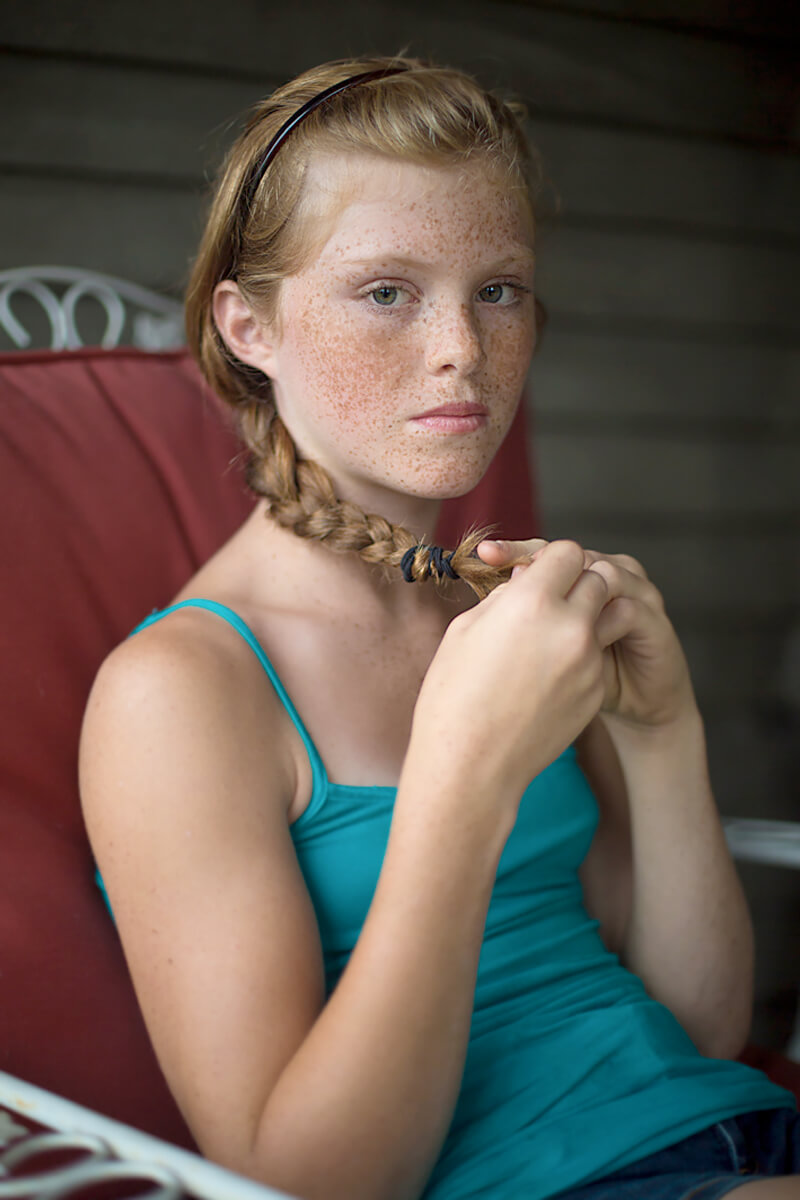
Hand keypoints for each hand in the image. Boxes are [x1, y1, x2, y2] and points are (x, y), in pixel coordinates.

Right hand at [410, 540, 609, 799]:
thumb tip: (526, 579)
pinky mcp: (595, 690)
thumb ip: (505, 596)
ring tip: (558, 631)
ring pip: (609, 615)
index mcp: (531, 601)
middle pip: (598, 578)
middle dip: (579, 581)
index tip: (541, 571)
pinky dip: (582, 654)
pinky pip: (598, 655)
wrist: (470, 764)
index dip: (553, 558)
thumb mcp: (465, 630)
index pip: (567, 551)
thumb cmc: (453, 694)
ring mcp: (588, 660)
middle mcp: (569, 626)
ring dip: (590, 614)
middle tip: (555, 596)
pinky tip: (549, 674)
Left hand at [478, 539, 696, 731]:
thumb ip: (527, 619)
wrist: (634, 707)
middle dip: (541, 561)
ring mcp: (635, 593)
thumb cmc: (583, 675)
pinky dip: (604, 617)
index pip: (544, 552)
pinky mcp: (655, 620)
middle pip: (575, 553)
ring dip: (576, 587)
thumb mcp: (546, 647)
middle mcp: (608, 575)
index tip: (483, 554)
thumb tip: (494, 591)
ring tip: (545, 607)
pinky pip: (629, 607)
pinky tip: (580, 635)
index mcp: (579, 577)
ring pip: (605, 570)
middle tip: (509, 573)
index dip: (515, 550)